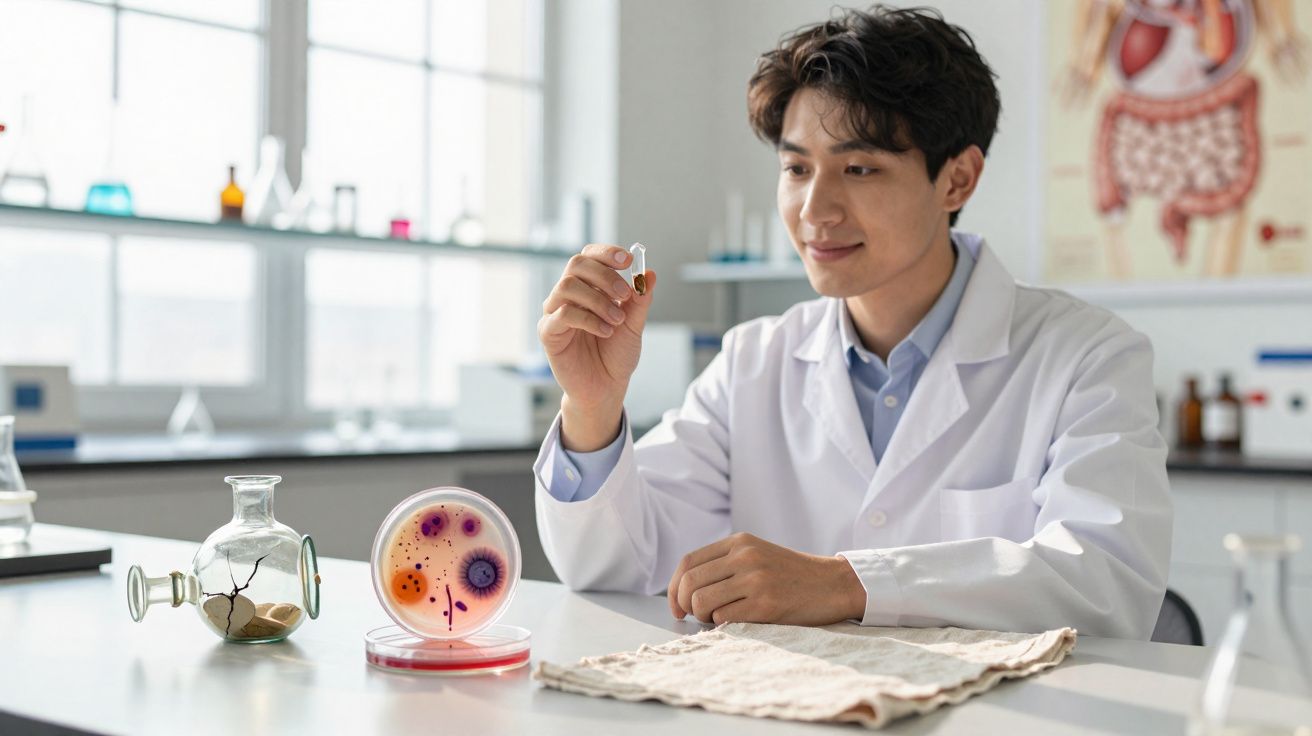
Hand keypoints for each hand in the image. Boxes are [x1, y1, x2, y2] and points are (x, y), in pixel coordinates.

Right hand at [538, 244, 655, 450]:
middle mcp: (568, 296)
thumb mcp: (634, 325)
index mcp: (587, 288)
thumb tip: (650, 274)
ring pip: (567, 286)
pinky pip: (563, 314)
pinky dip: (589, 319)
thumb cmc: (615, 355)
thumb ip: (640, 300)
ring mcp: (555, 313)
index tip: (629, 260)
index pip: (589, 256)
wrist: (606, 388)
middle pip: (576, 264)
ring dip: (598, 300)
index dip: (606, 253)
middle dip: (604, 275)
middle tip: (625, 294)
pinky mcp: (548, 333)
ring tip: (616, 320)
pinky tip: (606, 331)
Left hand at [667, 533, 866, 625]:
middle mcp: (744, 556)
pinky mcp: (766, 604)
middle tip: (694, 616)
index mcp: (739, 542)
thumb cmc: (791, 575)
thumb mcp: (757, 554)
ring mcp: (755, 579)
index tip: (677, 605)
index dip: (674, 587)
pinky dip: (722, 623)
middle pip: (689, 582)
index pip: (688, 562)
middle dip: (684, 604)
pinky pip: (724, 617)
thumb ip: (725, 563)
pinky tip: (737, 620)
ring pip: (701, 601)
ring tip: (717, 618)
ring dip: (703, 616)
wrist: (833, 584)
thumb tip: (684, 591)